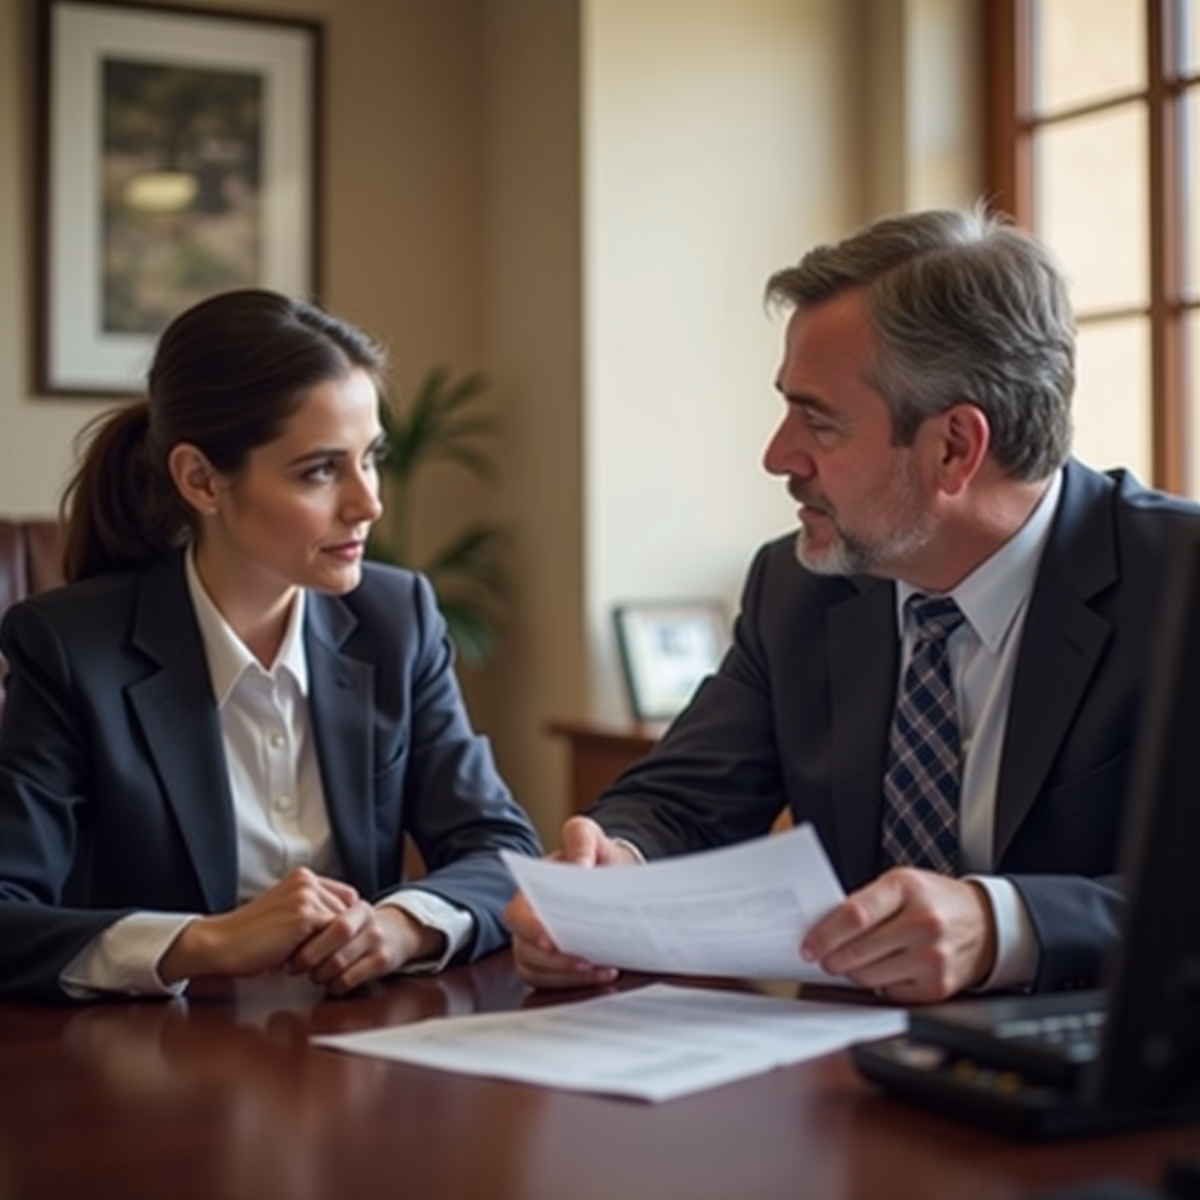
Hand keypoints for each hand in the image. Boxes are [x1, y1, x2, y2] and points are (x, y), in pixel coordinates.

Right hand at [160, 868, 357, 983]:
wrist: (221, 945)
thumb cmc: (253, 938)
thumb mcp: (288, 916)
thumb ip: (315, 913)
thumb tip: (349, 929)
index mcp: (303, 877)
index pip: (347, 898)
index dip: (342, 923)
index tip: (329, 944)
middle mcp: (307, 881)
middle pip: (350, 912)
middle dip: (337, 938)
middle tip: (313, 957)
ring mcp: (306, 895)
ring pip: (344, 925)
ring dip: (329, 948)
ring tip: (302, 960)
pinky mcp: (304, 914)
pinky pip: (333, 936)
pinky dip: (321, 954)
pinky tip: (296, 963)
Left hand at [287, 904, 446, 995]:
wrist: (398, 934)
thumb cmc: (359, 930)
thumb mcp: (346, 915)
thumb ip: (321, 916)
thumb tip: (280, 924)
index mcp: (356, 906)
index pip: (327, 915)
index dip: (305, 933)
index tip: (287, 946)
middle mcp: (369, 920)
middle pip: (336, 933)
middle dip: (309, 954)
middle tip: (294, 966)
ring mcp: (378, 940)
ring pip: (340, 960)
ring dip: (319, 973)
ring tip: (312, 975)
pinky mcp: (383, 961)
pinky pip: (350, 978)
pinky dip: (334, 985)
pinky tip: (331, 983)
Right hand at [505, 815, 636, 989]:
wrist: (613, 873)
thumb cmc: (595, 855)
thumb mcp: (590, 835)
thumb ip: (581, 838)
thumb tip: (580, 864)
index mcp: (530, 891)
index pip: (517, 915)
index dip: (530, 930)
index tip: (552, 940)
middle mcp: (529, 920)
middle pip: (525, 951)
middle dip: (557, 963)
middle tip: (589, 963)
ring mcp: (538, 944)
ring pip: (538, 972)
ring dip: (570, 977)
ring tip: (603, 971)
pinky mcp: (554, 963)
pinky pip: (556, 982)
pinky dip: (578, 983)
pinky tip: (604, 974)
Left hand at [800, 868, 997, 1003]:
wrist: (987, 923)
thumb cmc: (936, 900)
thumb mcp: (902, 884)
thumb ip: (866, 901)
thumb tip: (824, 928)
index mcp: (907, 888)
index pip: (855, 915)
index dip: (824, 934)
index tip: (808, 946)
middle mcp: (923, 923)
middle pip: (858, 950)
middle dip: (831, 958)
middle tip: (821, 958)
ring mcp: (933, 957)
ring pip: (869, 977)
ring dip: (851, 973)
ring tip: (849, 963)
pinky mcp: (938, 986)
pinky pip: (889, 994)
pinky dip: (877, 986)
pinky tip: (880, 971)